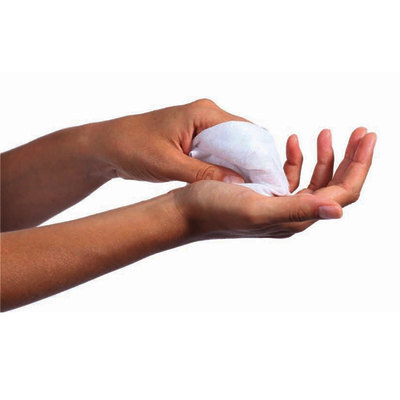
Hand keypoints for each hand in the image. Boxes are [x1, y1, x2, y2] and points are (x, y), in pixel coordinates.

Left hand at [90, 99, 245, 182]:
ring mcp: (202, 128)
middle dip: (251, 164)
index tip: (267, 182)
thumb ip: (203, 174)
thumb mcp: (168, 164)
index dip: (258, 157)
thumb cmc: (132, 147)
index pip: (245, 132)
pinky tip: (229, 186)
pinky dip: (225, 169)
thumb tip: (238, 185)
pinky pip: (219, 154)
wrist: (108, 145)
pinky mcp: (195, 140)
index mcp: (204, 113)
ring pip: (232, 149)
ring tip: (249, 191)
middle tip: (260, 190)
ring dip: (238, 168)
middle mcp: (207, 116)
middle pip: (243, 140)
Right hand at [172, 128, 375, 238]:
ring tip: (326, 132)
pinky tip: (293, 141)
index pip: (342, 192)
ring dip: (323, 155)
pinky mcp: (265, 195)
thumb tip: (338, 211)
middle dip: (350, 157)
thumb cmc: (214, 210)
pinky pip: (290, 176)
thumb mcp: (256, 208)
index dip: (359, 165)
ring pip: (314, 179)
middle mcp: (293, 214)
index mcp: (296, 218)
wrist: (185, 212)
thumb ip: (297, 209)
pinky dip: (296, 157)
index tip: (367, 136)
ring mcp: (280, 204)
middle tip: (361, 131)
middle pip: (334, 185)